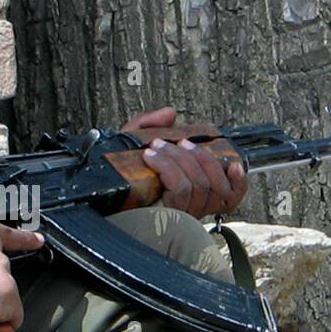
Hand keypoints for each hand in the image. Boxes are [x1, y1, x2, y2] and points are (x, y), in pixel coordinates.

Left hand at [122, 106, 248, 217]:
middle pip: (215, 185)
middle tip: (177, 142)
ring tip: (156, 148)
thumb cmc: (113, 178)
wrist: (91, 201)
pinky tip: (152, 158)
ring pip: (198, 184)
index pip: (229, 198)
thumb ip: (149, 125)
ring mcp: (178, 216)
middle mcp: (188, 210)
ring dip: (180, 158)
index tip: (235, 163)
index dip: (239, 183)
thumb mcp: (130, 144)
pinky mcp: (164, 218)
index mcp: (189, 196)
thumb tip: (170, 113)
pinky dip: (168, 167)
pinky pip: (180, 189)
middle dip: (200, 156)